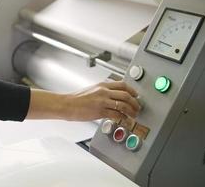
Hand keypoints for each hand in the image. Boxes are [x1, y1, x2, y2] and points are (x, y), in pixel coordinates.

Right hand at [26, 81, 140, 121]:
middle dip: (135, 102)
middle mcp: (104, 91)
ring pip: (124, 105)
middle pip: (126, 94)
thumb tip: (113, 97)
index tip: (136, 95)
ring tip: (134, 115)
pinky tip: (125, 120)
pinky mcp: (100, 111)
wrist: (67, 105)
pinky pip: (117, 114)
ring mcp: (102, 101)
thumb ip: (103, 92)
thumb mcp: (91, 90)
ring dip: (132, 111)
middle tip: (138, 107)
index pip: (123, 85)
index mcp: (102, 85)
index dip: (132, 91)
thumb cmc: (76, 99)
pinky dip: (123, 118)